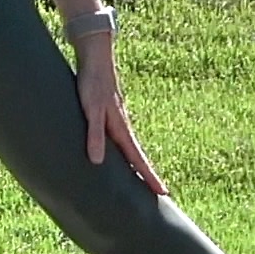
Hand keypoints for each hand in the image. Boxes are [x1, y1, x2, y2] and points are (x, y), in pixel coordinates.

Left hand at [78, 40, 169, 195]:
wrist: (95, 59)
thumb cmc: (91, 84)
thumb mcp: (91, 111)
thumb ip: (94, 134)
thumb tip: (97, 161)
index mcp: (121, 129)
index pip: (138, 159)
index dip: (149, 176)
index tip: (163, 193)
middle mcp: (122, 127)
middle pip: (138, 156)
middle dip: (148, 175)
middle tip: (161, 193)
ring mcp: (117, 121)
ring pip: (130, 148)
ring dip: (138, 164)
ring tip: (143, 180)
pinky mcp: (109, 115)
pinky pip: (120, 140)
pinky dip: (125, 152)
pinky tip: (119, 155)